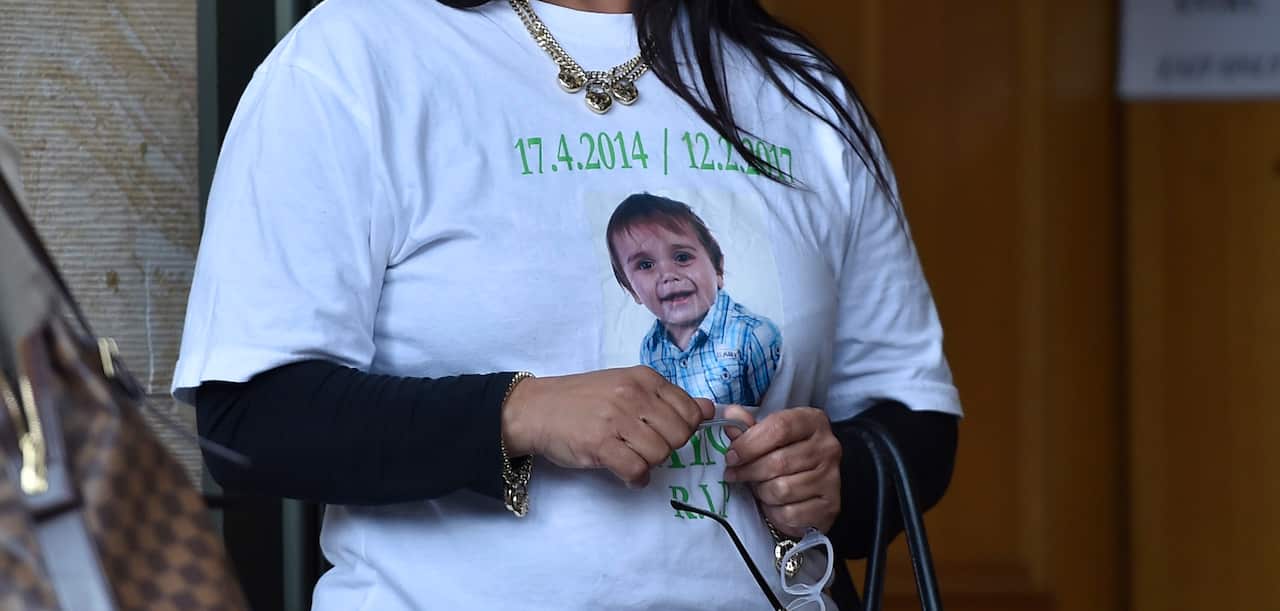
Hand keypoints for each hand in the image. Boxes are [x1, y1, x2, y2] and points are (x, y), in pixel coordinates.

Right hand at [502, 366, 714, 487]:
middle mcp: (633, 395)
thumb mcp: (627, 385)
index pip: (691, 410)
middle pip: (680, 435)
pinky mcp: (601, 445)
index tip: (665, 432)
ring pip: (660, 454)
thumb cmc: (583, 399)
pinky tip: (627, 473)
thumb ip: (667, 398)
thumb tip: (709, 409)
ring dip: (650, 463)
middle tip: (646, 446)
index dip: (684, 428)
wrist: (536, 408)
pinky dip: (637, 479)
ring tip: (632, 457)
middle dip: (668, 448)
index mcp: (644, 378)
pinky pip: (637, 470)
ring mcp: (617, 420)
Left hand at [722, 405, 841, 536]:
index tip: (731, 455)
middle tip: (735, 475)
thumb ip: (748, 427)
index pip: (779, 427)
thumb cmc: (787, 454)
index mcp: (813, 422)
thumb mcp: (770, 435)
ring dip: (761, 492)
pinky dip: (774, 512)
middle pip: (779, 461)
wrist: (815, 485)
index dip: (749, 443)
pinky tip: (773, 504)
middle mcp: (828, 448)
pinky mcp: (830, 506)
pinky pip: (790, 513)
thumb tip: (730, 415)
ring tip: (758, 487)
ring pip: (782, 490)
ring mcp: (832, 478)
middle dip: (749, 471)